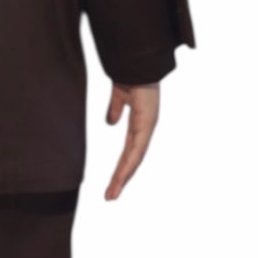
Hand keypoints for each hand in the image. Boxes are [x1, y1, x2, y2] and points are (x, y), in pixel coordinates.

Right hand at [104, 81, 159, 200]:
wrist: (136, 60)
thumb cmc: (130, 74)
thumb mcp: (118, 96)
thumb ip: (115, 109)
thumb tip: (110, 123)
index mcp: (139, 124)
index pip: (130, 152)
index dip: (121, 168)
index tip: (112, 184)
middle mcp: (145, 128)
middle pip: (132, 160)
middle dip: (121, 179)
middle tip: (110, 197)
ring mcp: (147, 127)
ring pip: (135, 158)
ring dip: (123, 177)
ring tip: (112, 194)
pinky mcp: (147, 122)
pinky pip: (137, 147)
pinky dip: (129, 163)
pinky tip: (122, 176)